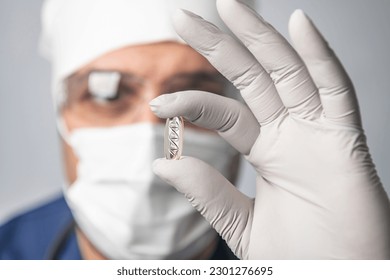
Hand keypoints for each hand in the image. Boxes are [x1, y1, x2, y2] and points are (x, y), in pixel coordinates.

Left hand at [150, 0, 389, 258]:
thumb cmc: (300, 257)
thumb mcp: (239, 223)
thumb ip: (206, 190)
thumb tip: (161, 163)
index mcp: (267, 152)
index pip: (224, 111)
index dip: (192, 100)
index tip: (156, 102)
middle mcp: (290, 134)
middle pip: (250, 77)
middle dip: (218, 43)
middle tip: (182, 15)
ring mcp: (317, 133)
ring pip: (287, 72)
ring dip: (258, 36)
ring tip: (227, 5)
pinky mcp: (346, 142)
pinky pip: (336, 90)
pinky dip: (320, 58)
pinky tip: (300, 25)